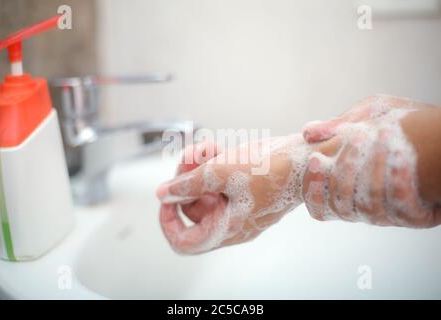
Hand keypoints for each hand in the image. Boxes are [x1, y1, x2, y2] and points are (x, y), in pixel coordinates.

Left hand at [157, 135, 310, 253]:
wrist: (308, 158)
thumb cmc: (272, 168)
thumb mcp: (220, 172)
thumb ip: (187, 184)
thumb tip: (164, 193)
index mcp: (227, 228)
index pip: (184, 241)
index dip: (168, 220)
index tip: (168, 196)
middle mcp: (233, 223)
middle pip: (194, 209)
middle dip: (186, 180)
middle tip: (189, 157)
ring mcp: (242, 208)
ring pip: (207, 192)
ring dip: (199, 168)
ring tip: (204, 147)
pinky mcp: (248, 193)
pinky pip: (222, 184)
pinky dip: (215, 166)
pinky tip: (215, 147)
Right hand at [301, 94, 440, 227]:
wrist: (438, 133)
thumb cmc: (400, 121)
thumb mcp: (370, 113)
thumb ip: (340, 124)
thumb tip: (308, 134)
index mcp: (346, 187)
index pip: (318, 204)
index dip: (312, 188)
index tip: (316, 159)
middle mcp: (363, 205)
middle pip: (340, 205)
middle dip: (344, 170)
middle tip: (356, 137)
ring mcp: (388, 214)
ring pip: (368, 208)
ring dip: (373, 173)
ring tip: (382, 136)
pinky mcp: (416, 217)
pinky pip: (403, 210)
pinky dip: (399, 183)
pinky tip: (402, 157)